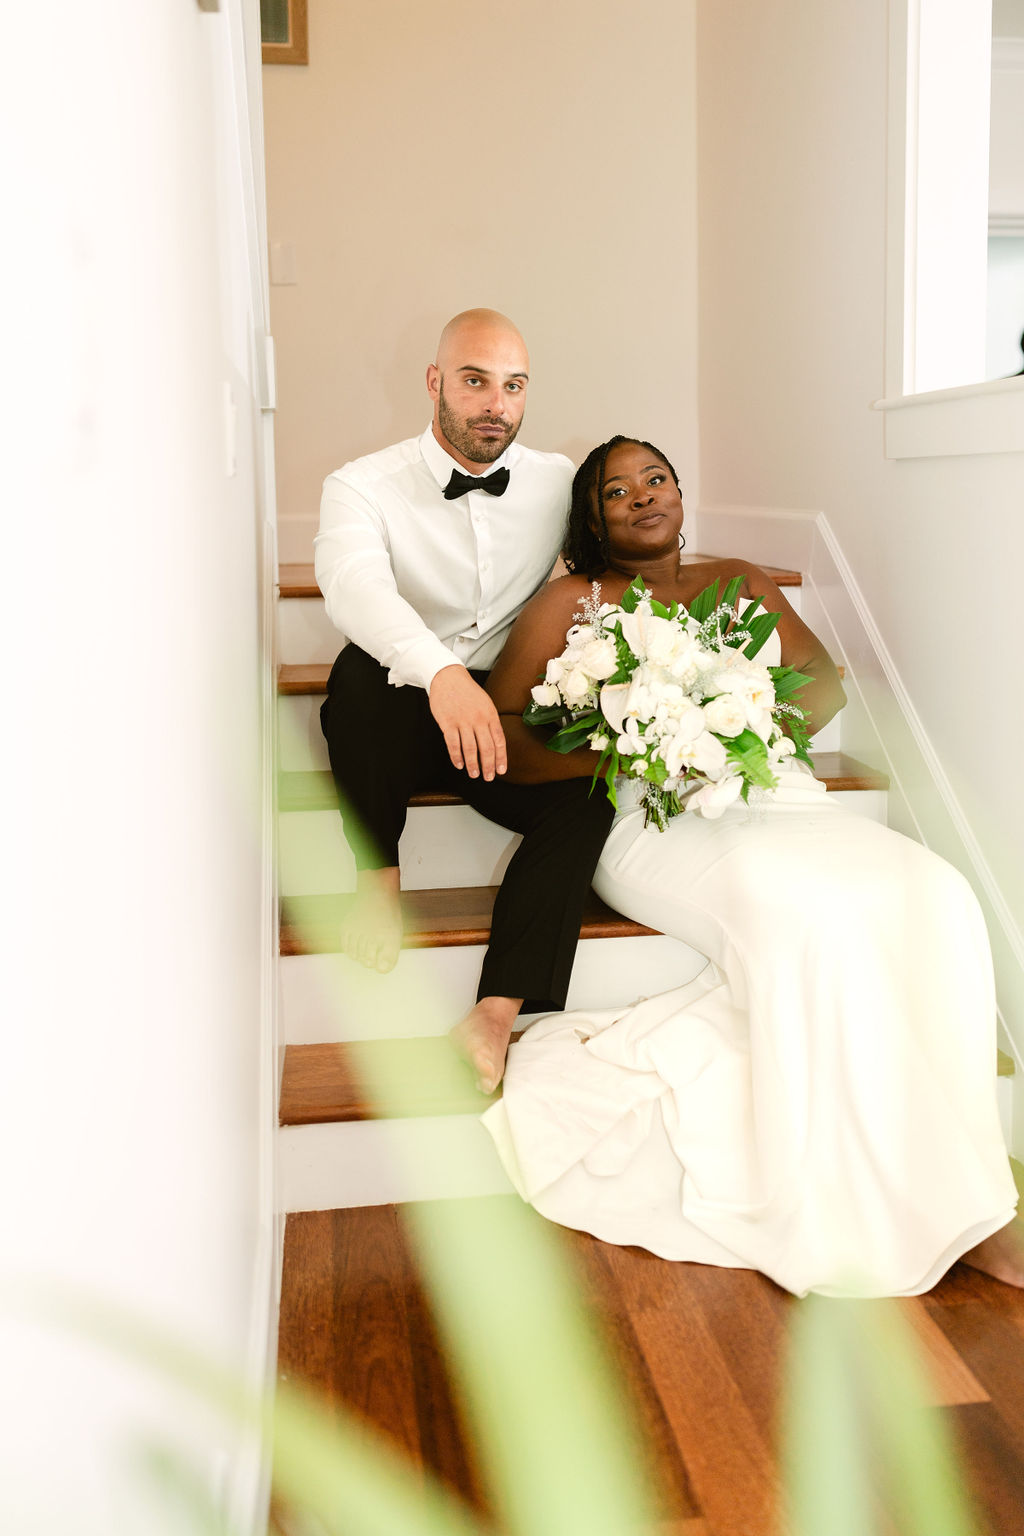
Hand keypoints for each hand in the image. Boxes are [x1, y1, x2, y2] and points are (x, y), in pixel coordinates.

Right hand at [429, 665, 506, 779]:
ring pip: (470, 749)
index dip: (501, 758)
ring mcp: (463, 721)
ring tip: (474, 774)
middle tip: (488, 777)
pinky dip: (456, 756)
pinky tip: (459, 764)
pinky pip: (453, 744)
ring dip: (473, 764)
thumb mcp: (486, 703)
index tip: (501, 770)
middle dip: (488, 766)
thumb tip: (495, 743)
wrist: (448, 676)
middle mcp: (479, 719)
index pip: (499, 740)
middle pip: (486, 748)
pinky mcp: (448, 722)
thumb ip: (490, 722)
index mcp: (490, 714)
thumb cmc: (467, 691)